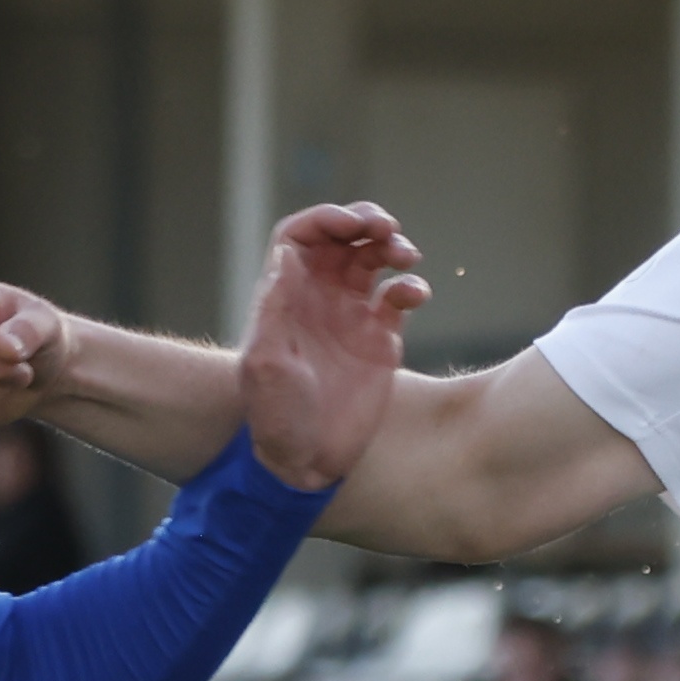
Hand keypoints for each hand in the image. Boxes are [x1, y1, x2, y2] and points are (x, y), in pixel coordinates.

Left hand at [242, 203, 432, 493]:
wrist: (307, 461)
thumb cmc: (276, 416)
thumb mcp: (266, 362)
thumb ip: (274, 307)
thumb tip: (286, 253)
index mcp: (285, 296)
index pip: (301, 237)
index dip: (325, 219)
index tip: (352, 223)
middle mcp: (317, 298)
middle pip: (342, 239)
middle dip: (365, 222)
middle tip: (386, 228)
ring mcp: (350, 316)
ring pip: (372, 261)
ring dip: (391, 247)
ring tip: (405, 255)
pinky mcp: (380, 339)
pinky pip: (398, 298)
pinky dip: (410, 287)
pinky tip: (414, 295)